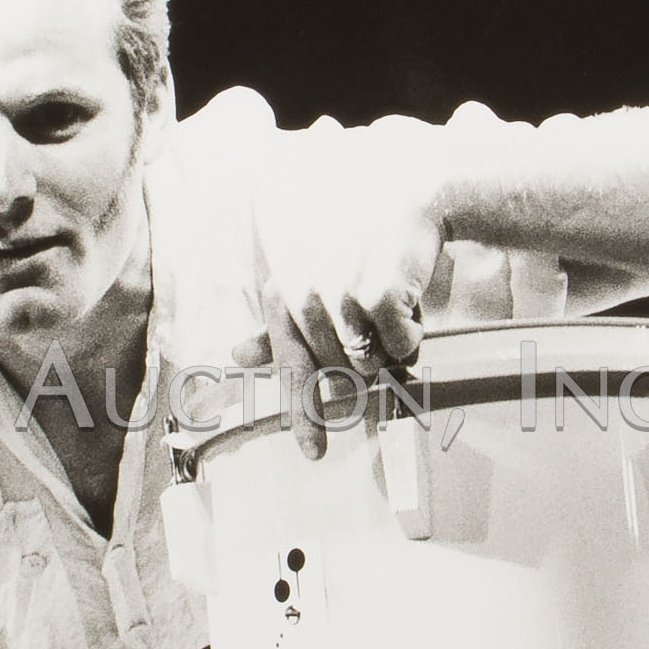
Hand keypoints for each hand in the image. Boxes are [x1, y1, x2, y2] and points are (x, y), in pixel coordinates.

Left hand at [231, 115, 446, 457]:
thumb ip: (277, 323)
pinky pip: (399, 346)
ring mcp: (340, 296)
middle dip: (362, 379)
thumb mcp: (309, 276)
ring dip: (388, 351)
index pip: (290, 370)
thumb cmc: (358, 241)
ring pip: (369, 363)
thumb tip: (238, 357)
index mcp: (282, 294)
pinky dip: (410, 336)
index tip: (313, 453)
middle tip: (379, 362)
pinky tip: (410, 307)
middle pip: (335, 375)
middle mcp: (304, 296)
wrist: (409, 195)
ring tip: (394, 316)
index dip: (304, 416)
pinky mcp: (378, 294)